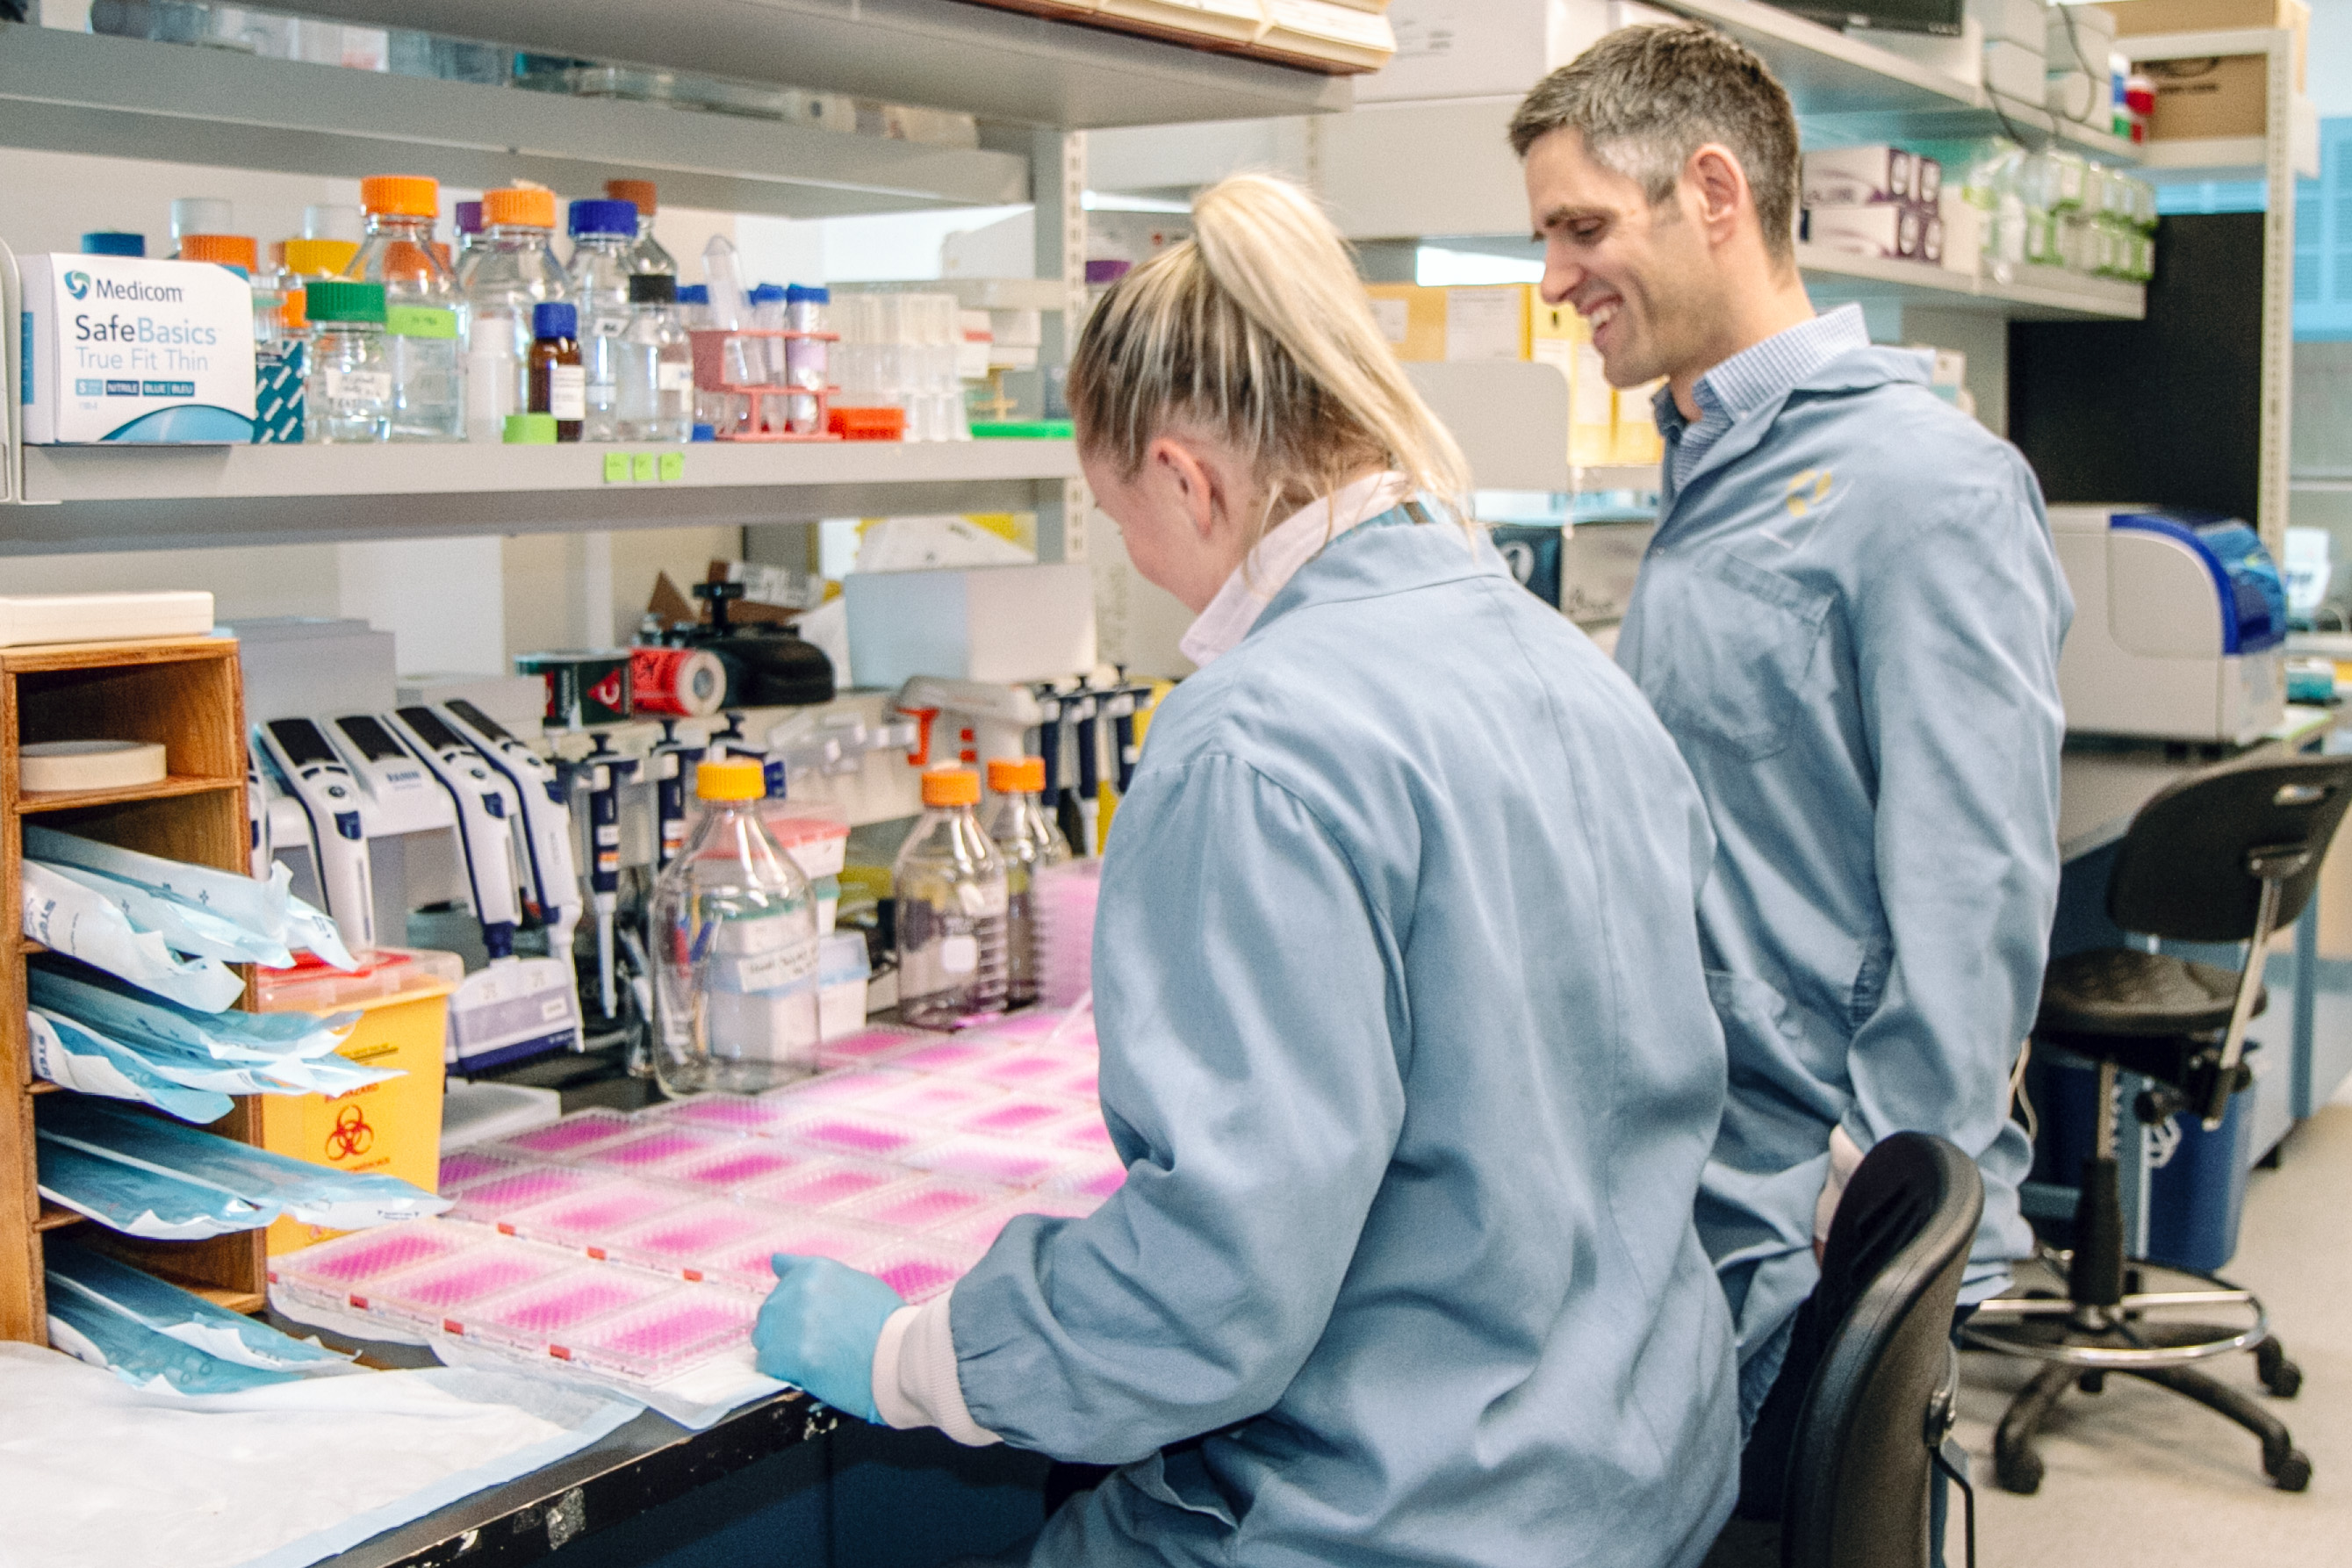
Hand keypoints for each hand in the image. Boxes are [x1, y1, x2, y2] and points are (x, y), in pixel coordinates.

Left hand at [753, 1254, 904, 1421]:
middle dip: (786, 1330)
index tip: (808, 1319)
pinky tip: (807, 1373)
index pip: (784, 1280)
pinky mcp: (787, 1356)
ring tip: (815, 1360)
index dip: (795, 1305)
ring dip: (782, 1351)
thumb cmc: (888, 1324)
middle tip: (819, 1345)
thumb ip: (816, 1277)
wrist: (903, 1358)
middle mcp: (798, 1291)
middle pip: (770, 1313)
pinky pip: (766, 1365)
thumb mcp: (856, 1283)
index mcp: (816, 1270)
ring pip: (764, 1340)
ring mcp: (791, 1324)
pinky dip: (782, 1372)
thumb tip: (774, 1260)